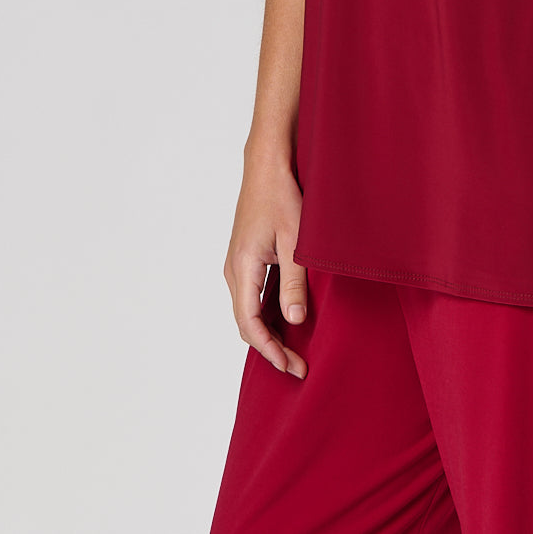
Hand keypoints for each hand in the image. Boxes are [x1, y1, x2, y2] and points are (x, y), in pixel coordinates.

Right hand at [223, 154, 308, 377]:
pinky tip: (287, 319)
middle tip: (298, 365)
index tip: (293, 367)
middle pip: (247, 322)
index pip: (250, 324)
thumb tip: (295, 322)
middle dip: (271, 347)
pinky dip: (267, 313)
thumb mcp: (296, 241)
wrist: (267, 166)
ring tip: (295, 348)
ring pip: (248, 310)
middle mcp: (234, 270)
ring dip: (269, 332)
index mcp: (242, 268)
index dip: (271, 351)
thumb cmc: (282, 197)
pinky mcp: (246, 257)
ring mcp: (238, 264)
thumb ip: (294, 282)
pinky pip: (252, 295)